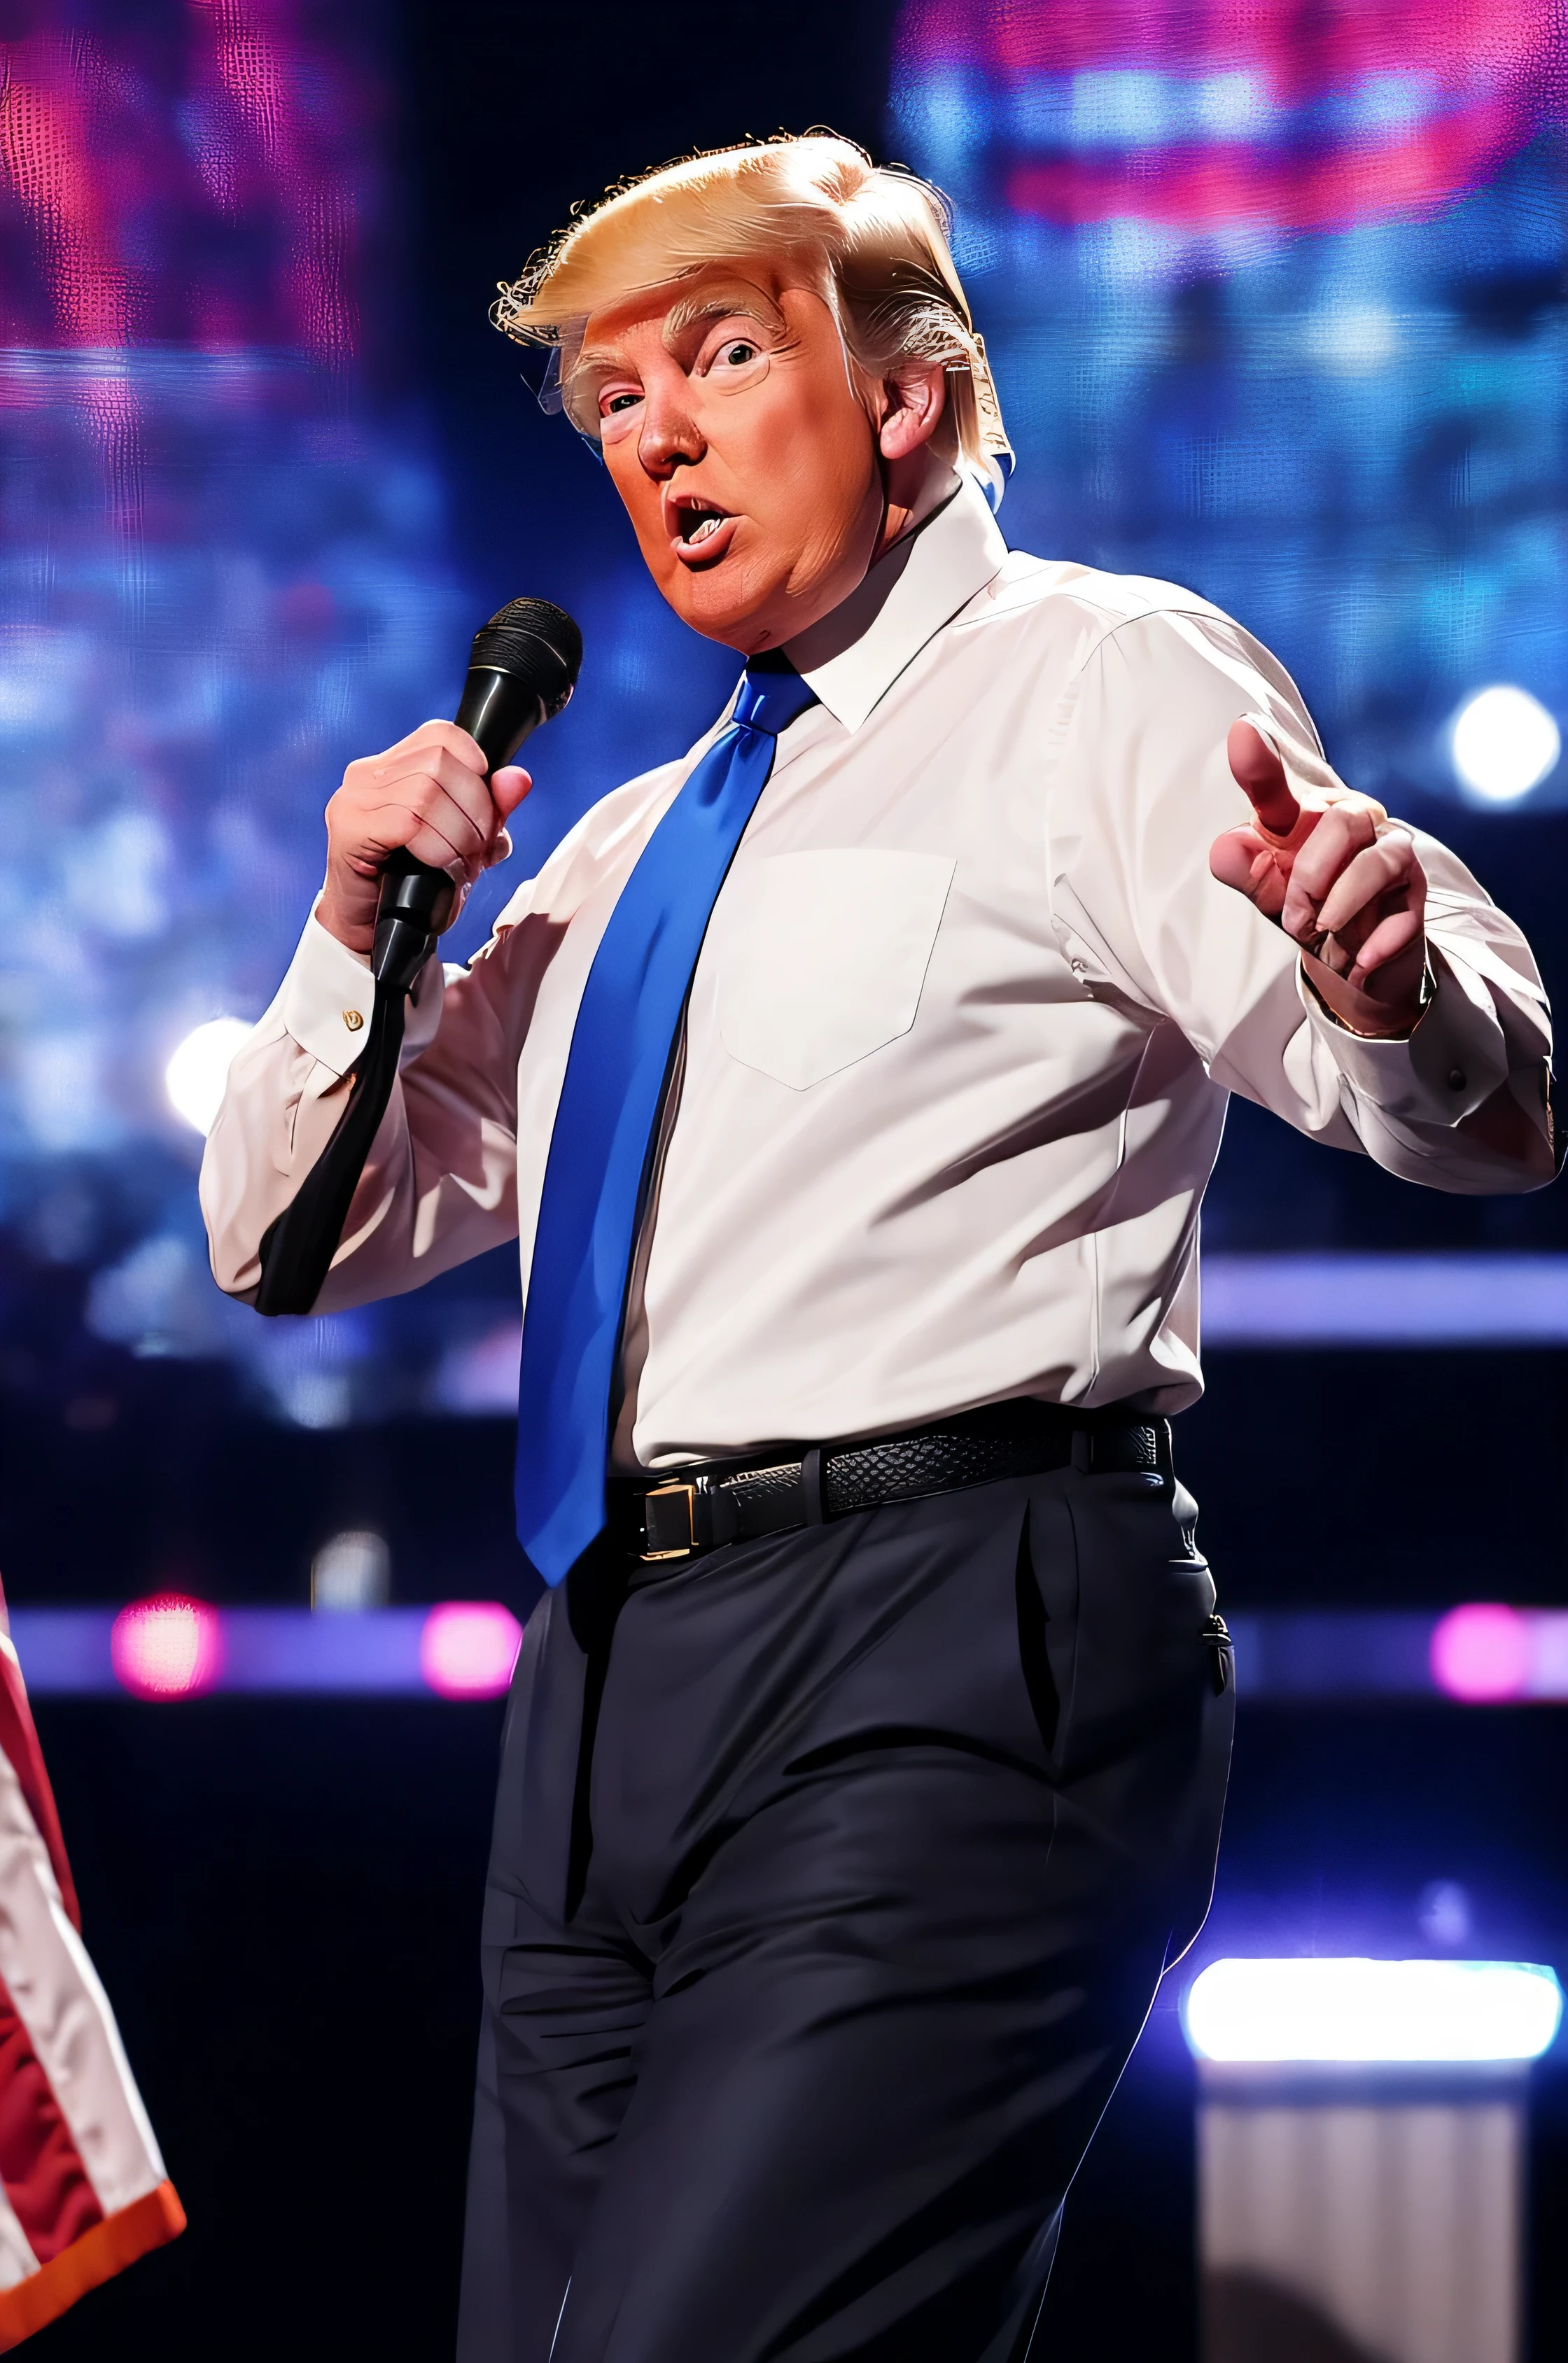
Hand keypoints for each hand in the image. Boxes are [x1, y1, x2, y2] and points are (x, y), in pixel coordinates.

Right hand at [316, 722, 531, 954]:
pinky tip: (439, 868)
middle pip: (440, 761)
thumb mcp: (465, 843)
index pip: (441, 734)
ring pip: (427, 792)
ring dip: (458, 834)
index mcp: (392, 766)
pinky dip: (436, 848)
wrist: (371, 932)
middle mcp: (367, 774)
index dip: (476, 765)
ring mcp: (353, 800)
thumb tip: (519, 779)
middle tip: (477, 850)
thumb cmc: (415, 885)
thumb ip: (492, 810)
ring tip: (460, 864)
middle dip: (475, 809)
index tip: (486, 810)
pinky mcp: (348, 829)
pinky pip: (409, 823)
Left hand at [1209, 720, 1427, 1035]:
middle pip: (1343, 820)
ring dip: (1341, 904)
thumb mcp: (1267, 892)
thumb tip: (1229, 847)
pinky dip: (1373, 941)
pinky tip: (1355, 961)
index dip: (1260, 762)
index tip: (1243, 732)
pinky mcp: (1415, 892)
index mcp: (1305, 815)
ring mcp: (1390, 852)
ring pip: (1376, 858)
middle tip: (1296, 919)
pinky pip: (1402, 910)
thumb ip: (1245, 869)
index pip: (1278, 786)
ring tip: (1322, 935)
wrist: (1352, 959)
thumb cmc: (1307, 907)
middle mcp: (1354, 821)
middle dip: (1311, 878)